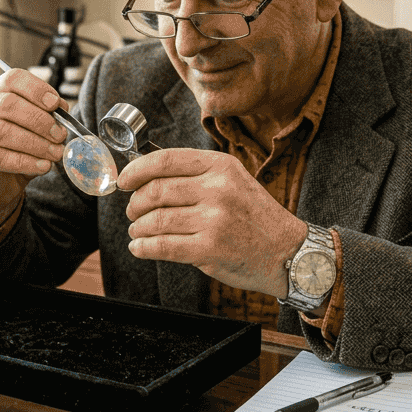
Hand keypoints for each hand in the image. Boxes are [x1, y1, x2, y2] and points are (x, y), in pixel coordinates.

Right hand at [0, 67, 69, 232]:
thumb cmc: (16, 152)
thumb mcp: (35, 131)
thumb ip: (47, 117)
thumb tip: (63, 109)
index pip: (12, 79)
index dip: (36, 89)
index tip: (56, 104)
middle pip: (6, 104)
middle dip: (38, 119)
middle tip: (59, 134)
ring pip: (2, 131)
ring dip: (35, 143)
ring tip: (55, 153)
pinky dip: (25, 162)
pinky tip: (43, 166)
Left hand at [120, 149, 308, 296]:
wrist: (288, 252)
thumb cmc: (255, 217)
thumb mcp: (233, 181)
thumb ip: (196, 175)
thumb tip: (146, 177)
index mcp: (220, 166)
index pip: (165, 160)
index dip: (136, 170)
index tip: (123, 181)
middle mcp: (217, 189)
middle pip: (155, 191)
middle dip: (135, 204)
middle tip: (132, 211)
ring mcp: (214, 219)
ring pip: (155, 220)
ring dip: (138, 227)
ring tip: (138, 231)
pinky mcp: (210, 248)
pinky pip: (162, 246)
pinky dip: (143, 247)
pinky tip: (140, 247)